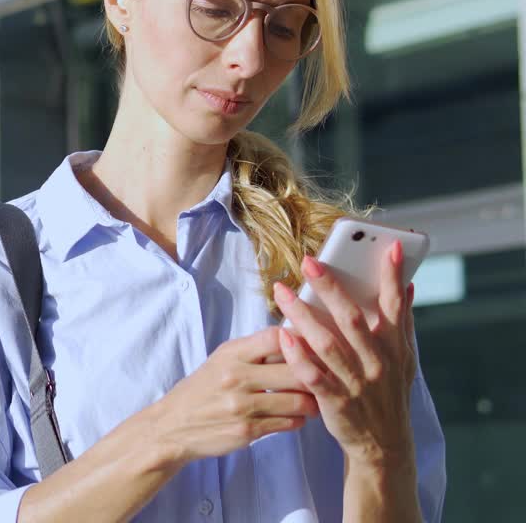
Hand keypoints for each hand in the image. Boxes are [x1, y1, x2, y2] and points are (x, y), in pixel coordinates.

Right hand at [147, 327, 318, 464]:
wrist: (173, 426)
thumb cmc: (202, 390)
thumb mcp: (221, 361)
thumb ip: (254, 351)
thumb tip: (295, 339)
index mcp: (230, 354)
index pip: (276, 337)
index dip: (300, 340)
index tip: (312, 347)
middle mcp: (236, 377)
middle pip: (296, 369)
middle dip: (315, 374)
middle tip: (325, 377)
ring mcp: (242, 406)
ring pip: (298, 401)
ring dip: (312, 402)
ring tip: (313, 400)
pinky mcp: (248, 431)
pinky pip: (289, 423)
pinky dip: (298, 420)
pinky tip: (295, 417)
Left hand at [273, 242, 417, 466]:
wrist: (383, 445)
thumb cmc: (388, 393)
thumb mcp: (404, 360)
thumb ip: (402, 323)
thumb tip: (407, 285)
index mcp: (395, 348)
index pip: (395, 306)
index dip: (393, 276)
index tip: (389, 245)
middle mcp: (378, 363)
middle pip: (353, 319)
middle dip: (332, 288)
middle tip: (309, 261)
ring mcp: (357, 383)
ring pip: (328, 344)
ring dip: (303, 315)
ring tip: (281, 292)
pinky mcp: (337, 403)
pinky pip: (314, 376)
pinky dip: (298, 357)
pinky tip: (282, 337)